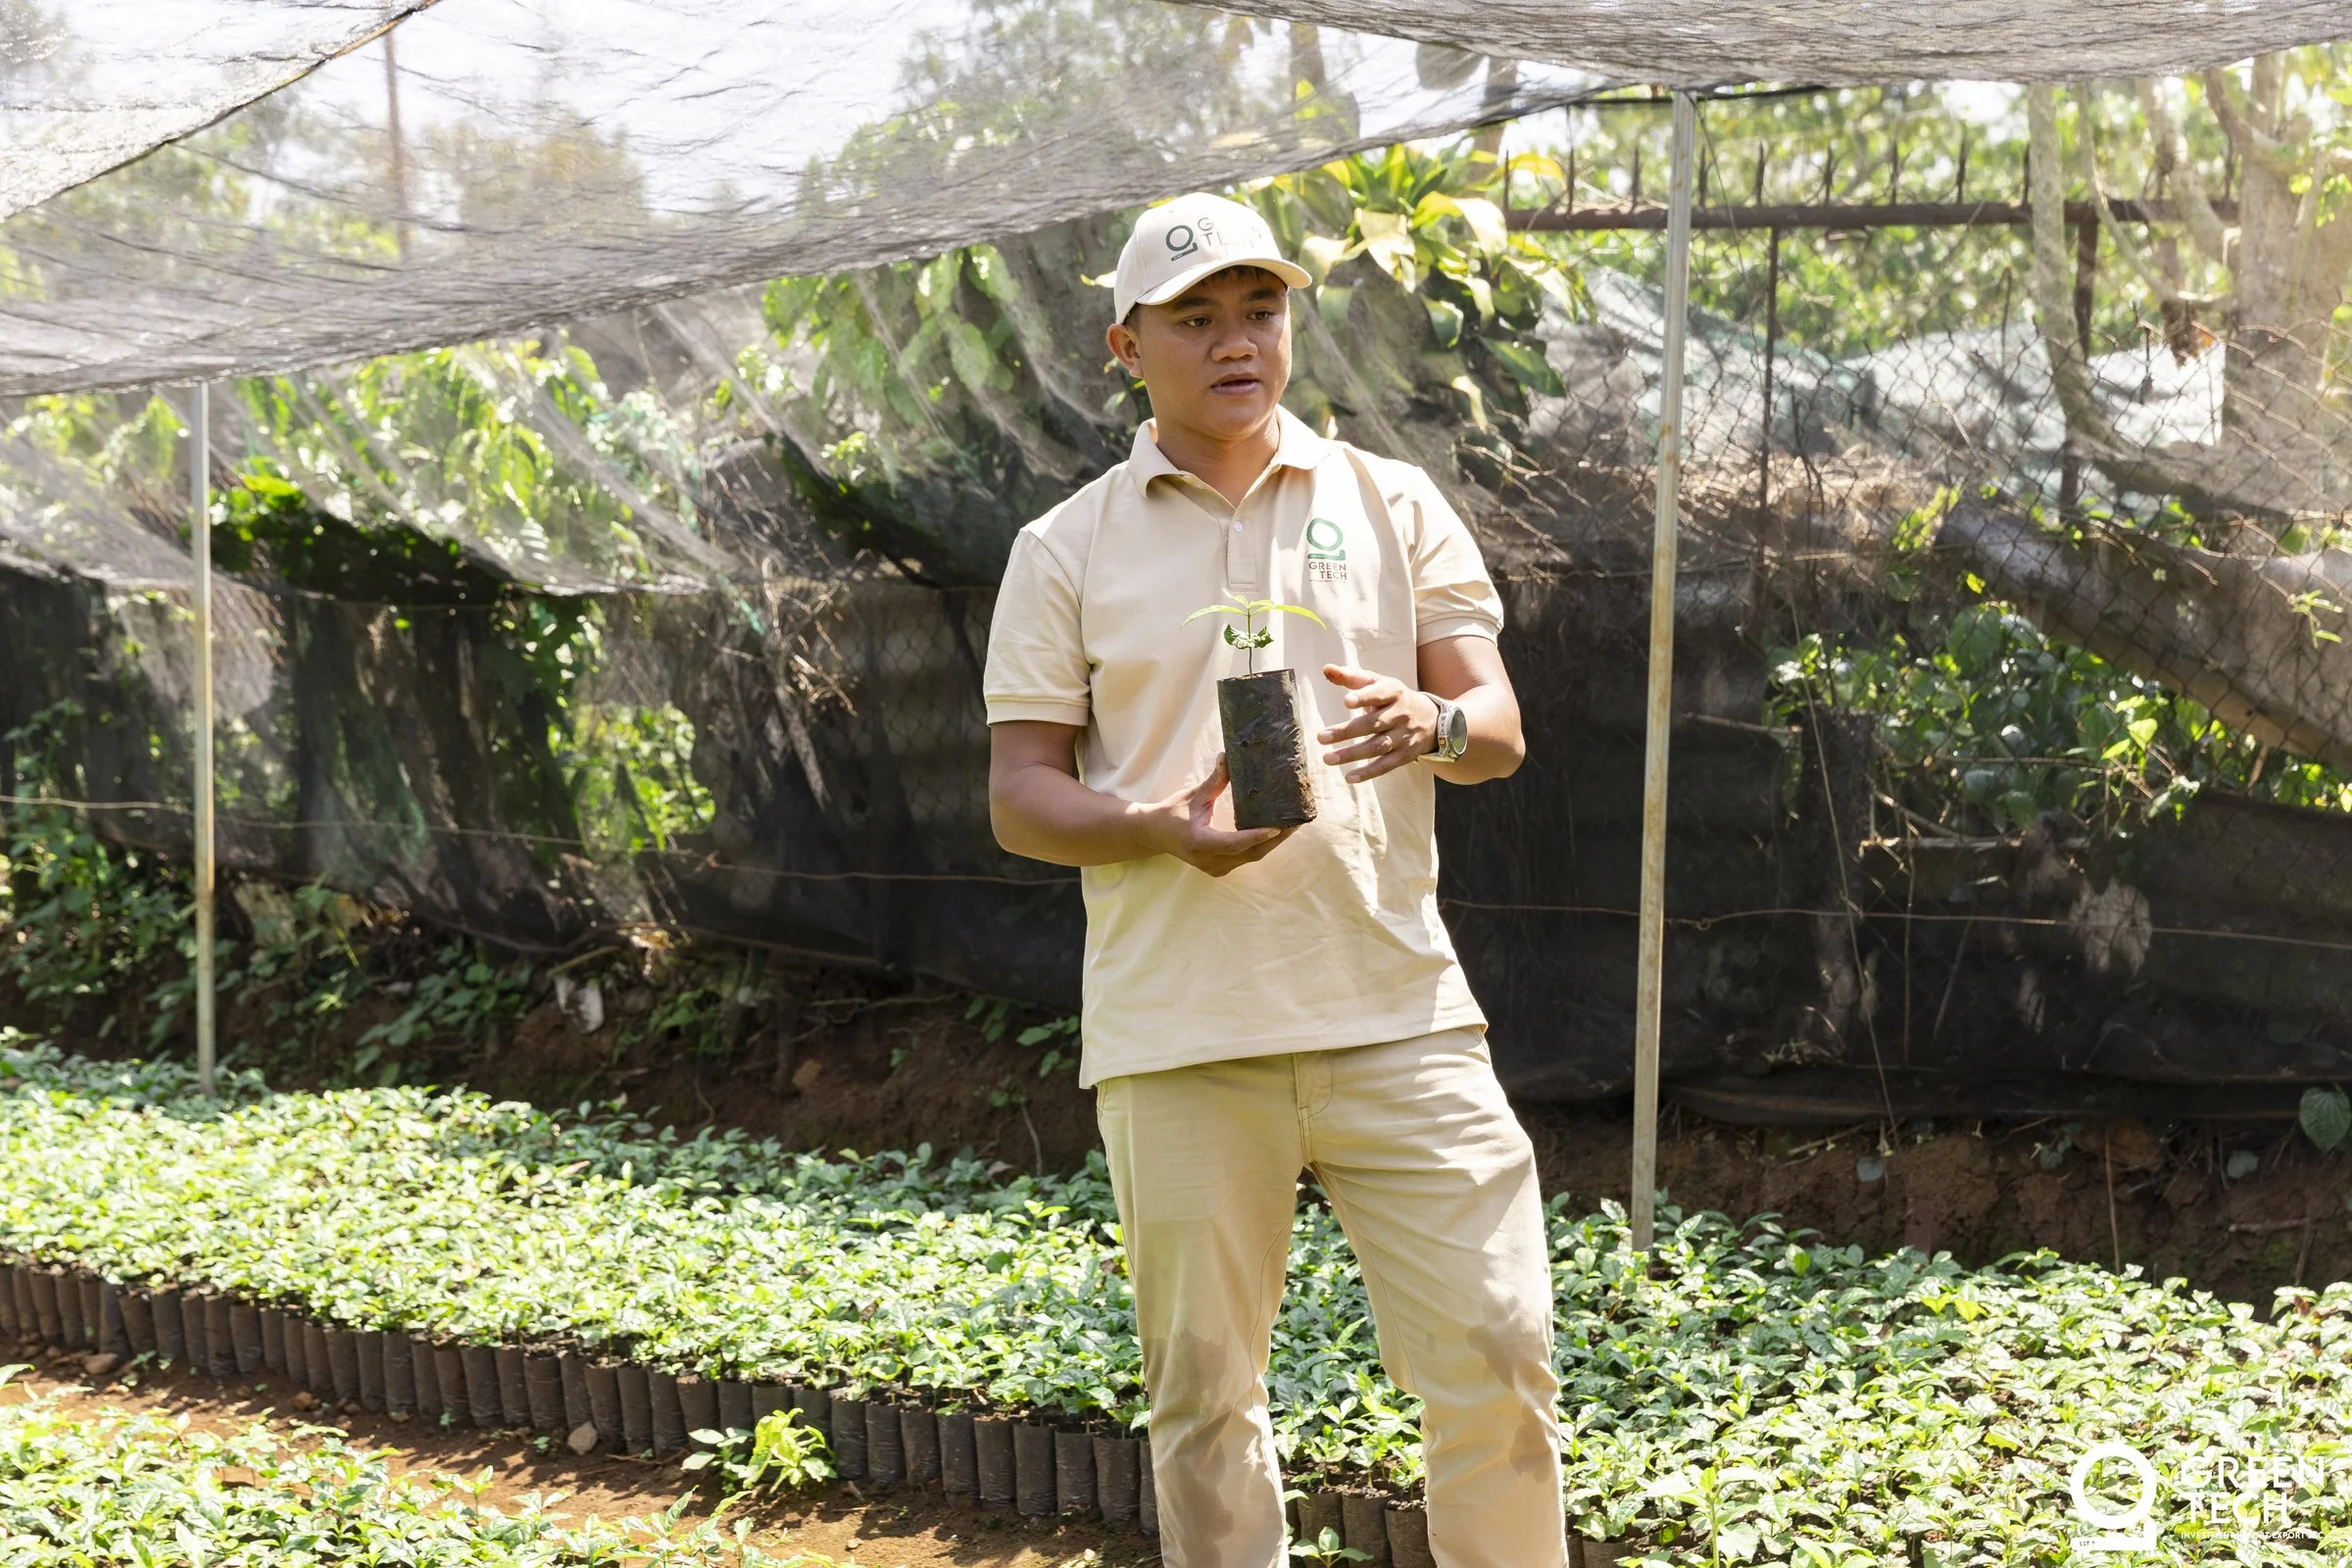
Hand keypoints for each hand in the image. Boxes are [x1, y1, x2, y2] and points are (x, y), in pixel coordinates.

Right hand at [1147, 754, 1295, 876]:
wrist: (1154, 835)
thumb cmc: (1173, 812)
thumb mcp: (1193, 795)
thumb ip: (1214, 781)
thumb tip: (1229, 756)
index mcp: (1199, 842)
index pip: (1234, 843)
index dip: (1256, 836)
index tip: (1277, 827)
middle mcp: (1208, 860)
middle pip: (1249, 853)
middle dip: (1275, 839)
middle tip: (1296, 822)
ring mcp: (1214, 868)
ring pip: (1250, 858)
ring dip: (1272, 843)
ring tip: (1292, 825)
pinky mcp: (1219, 868)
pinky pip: (1245, 858)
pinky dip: (1261, 846)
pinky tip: (1276, 833)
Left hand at [1317, 664, 1436, 782]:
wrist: (1431, 719)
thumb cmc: (1393, 698)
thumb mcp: (1378, 682)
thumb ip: (1352, 676)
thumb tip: (1326, 668)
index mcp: (1394, 692)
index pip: (1380, 693)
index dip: (1364, 697)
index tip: (1346, 701)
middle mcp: (1400, 714)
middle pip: (1373, 724)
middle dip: (1347, 731)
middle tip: (1321, 737)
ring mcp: (1404, 736)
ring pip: (1377, 746)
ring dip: (1352, 754)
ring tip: (1327, 758)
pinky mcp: (1405, 755)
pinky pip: (1386, 765)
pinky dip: (1368, 772)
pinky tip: (1349, 777)